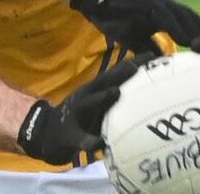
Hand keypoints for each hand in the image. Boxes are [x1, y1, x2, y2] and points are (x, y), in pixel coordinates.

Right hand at [18, 54, 154, 163]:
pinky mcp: (70, 133)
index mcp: (95, 90)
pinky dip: (90, 140)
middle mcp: (85, 96)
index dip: (133, 65)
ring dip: (101, 98)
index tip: (152, 56)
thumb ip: (116, 98)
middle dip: (120, 74)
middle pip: (103, 82)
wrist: (47, 132)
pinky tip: (100, 144)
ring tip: (115, 93)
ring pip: (88, 103)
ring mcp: (75, 113)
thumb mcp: (98, 104)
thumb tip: (146, 93)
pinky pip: (80, 138)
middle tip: (137, 67)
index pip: (116, 74)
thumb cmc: (82, 117)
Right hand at [70, 0, 199, 52]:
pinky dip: (178, 27)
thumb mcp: (136, 38)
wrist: (97, 2)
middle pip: (193, 19)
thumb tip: (162, 63)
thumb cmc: (116, 19)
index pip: (189, 23)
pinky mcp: (148, 3)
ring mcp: (157, 3)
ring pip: (184, 16)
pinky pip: (167, 16)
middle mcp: (165, 6)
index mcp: (164, 14)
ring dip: (196, 31)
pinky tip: (186, 39)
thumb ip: (150, 48)